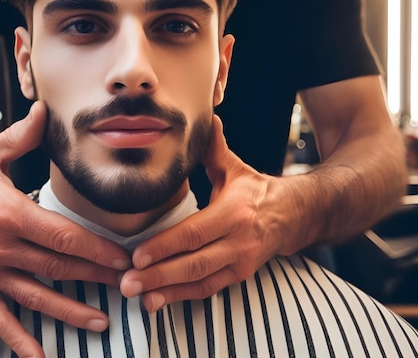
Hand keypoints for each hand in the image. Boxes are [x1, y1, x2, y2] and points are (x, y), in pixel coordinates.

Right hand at [0, 101, 131, 357]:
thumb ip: (25, 134)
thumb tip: (48, 108)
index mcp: (8, 211)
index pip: (63, 235)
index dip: (96, 249)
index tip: (123, 257)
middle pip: (57, 267)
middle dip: (95, 277)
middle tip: (127, 286)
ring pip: (35, 296)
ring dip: (69, 312)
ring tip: (100, 322)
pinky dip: (19, 340)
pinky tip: (40, 357)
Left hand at [119, 114, 283, 310]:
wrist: (292, 217)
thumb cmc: (255, 190)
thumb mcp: (235, 168)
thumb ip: (216, 147)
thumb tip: (207, 115)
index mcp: (234, 213)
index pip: (195, 233)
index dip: (166, 245)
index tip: (137, 255)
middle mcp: (239, 242)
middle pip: (194, 263)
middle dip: (158, 275)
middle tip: (126, 283)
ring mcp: (239, 264)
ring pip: (199, 281)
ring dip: (166, 291)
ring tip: (136, 295)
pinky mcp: (237, 276)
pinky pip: (206, 290)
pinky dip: (180, 297)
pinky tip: (156, 301)